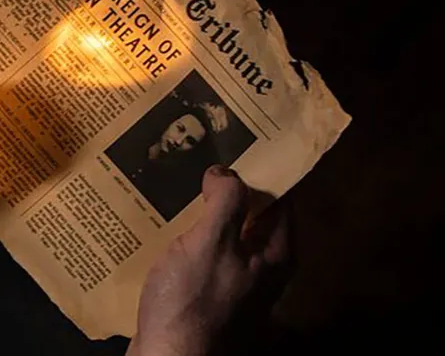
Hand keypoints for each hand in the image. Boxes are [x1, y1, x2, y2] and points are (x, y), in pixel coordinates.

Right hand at [127, 166, 289, 355]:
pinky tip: (164, 226)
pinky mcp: (208, 298)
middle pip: (250, 218)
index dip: (260, 170)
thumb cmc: (194, 301)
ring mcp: (236, 287)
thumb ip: (225, 202)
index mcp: (275, 255)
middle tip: (201, 158)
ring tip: (177, 185)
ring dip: (203, 214)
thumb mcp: (211, 242)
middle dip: (226, 190)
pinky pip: (203, 257)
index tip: (236, 144)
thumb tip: (226, 173)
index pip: (279, 199)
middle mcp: (263, 271)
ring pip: (224, 237)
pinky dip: (188, 239)